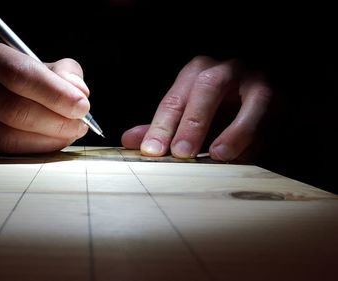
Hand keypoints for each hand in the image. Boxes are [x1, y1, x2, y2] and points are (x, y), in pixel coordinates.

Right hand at [0, 43, 89, 153]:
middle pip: (14, 109)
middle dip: (56, 120)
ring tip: (70, 133)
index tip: (82, 105)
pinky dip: (37, 151)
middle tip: (80, 124)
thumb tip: (80, 92)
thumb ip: (62, 73)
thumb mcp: (35, 64)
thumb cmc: (10, 78)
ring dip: (49, 139)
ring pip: (9, 137)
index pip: (18, 74)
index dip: (54, 92)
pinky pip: (6, 154)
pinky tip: (52, 142)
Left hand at [121, 56, 271, 160]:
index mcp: (197, 72)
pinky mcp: (281, 97)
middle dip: (193, 122)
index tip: (151, 151)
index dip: (161, 126)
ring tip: (218, 155)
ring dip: (234, 131)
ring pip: (249, 100)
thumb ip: (163, 126)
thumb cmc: (219, 104)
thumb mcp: (189, 113)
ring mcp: (257, 80)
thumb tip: (129, 139)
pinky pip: (272, 117)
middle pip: (207, 89)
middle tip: (180, 153)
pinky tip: (244, 156)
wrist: (262, 90)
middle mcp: (226, 69)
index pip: (174, 99)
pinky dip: (257, 139)